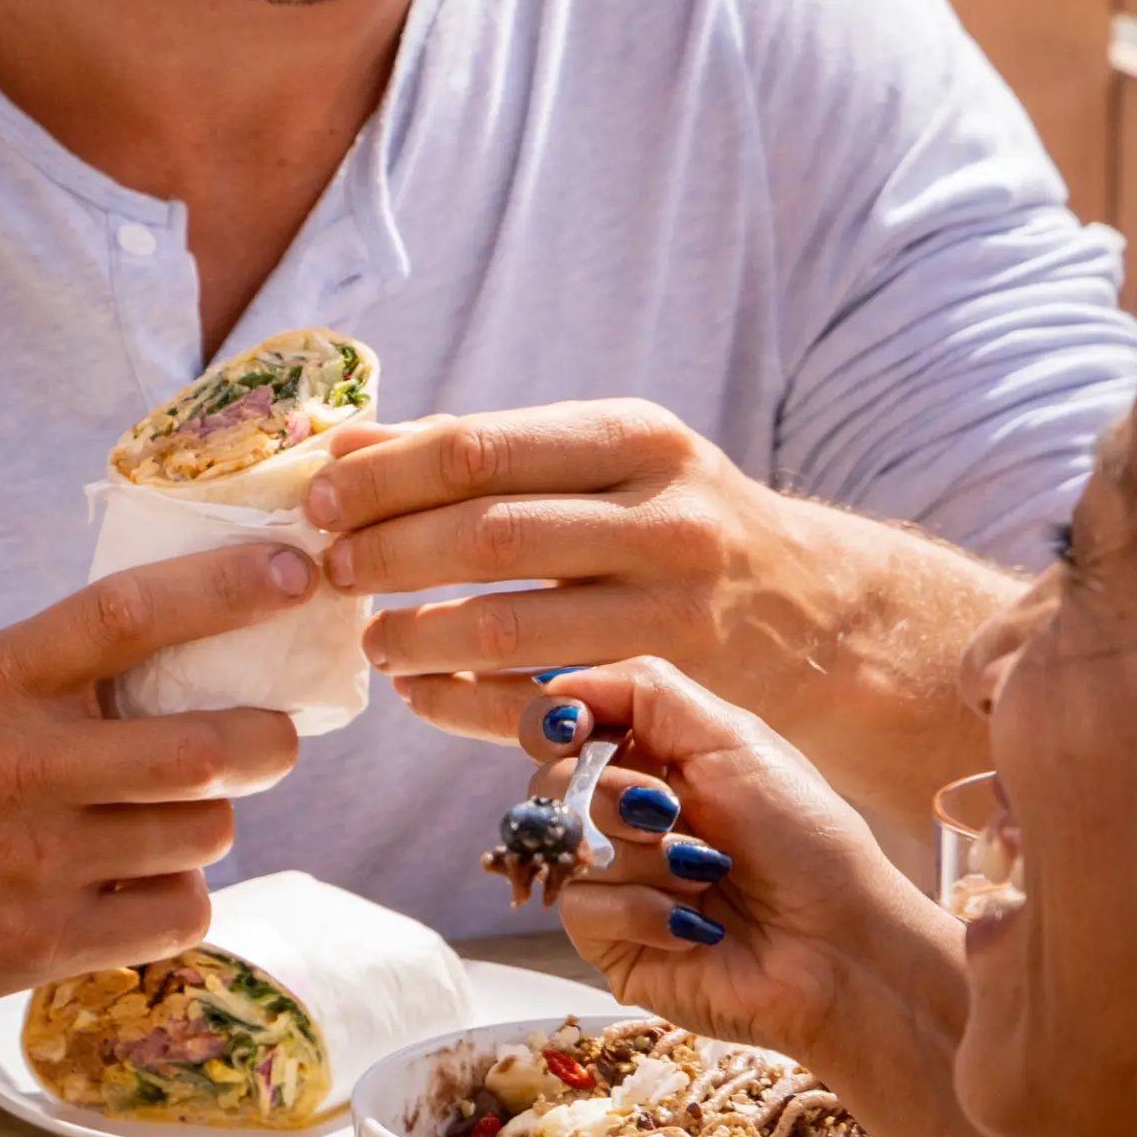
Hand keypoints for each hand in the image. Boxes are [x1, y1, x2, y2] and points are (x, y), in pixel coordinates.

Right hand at [0, 546, 313, 1003]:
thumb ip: (56, 668)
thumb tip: (193, 638)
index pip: (129, 616)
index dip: (223, 589)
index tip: (293, 575)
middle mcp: (20, 767)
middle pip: (206, 748)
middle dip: (268, 740)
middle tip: (269, 737)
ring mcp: (32, 862)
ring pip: (203, 834)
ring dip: (209, 821)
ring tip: (172, 818)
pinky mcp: (38, 942)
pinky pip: (177, 913)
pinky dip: (179, 894)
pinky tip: (142, 881)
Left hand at [309, 402, 846, 748]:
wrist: (820, 610)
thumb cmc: (675, 524)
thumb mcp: (603, 462)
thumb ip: (479, 452)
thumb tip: (343, 443)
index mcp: (633, 437)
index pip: (478, 448)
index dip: (382, 478)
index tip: (316, 500)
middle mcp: (662, 514)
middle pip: (486, 531)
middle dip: (387, 553)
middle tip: (330, 572)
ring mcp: (673, 604)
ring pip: (507, 623)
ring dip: (417, 634)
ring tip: (372, 642)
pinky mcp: (672, 683)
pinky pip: (539, 696)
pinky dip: (463, 699)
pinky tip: (421, 693)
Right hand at [516, 659, 948, 1072]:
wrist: (837, 946)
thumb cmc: (805, 841)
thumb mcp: (733, 739)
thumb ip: (643, 691)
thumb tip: (553, 681)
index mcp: (652, 758)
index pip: (560, 724)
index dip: (556, 721)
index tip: (573, 728)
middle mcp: (623, 815)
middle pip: (549, 782)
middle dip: (613, 796)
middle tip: (669, 813)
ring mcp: (611, 878)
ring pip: (564, 845)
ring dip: (644, 858)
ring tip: (707, 875)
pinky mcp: (607, 938)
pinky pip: (580, 907)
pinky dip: (644, 910)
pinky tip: (695, 923)